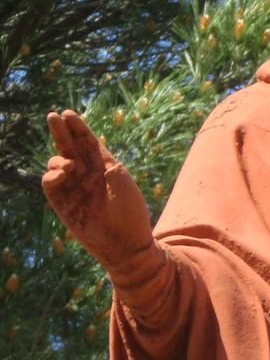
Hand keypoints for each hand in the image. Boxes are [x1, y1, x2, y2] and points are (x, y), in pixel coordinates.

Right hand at [43, 109, 153, 272]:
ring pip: (56, 163)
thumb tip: (88, 161)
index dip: (78, 127)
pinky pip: (50, 184)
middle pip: (69, 147)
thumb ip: (108, 168)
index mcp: (104, 166)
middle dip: (61, 131)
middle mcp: (87, 175)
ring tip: (69, 166)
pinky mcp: (63, 204)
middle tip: (53, 116)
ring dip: (58, 159)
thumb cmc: (130, 216)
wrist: (126, 245)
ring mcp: (74, 188)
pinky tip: (62, 173)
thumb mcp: (124, 186)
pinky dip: (51, 175)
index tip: (68, 114)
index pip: (87, 142)